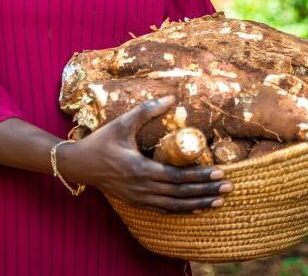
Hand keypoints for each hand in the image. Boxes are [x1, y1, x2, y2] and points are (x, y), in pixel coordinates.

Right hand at [57, 96, 232, 213]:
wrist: (78, 165)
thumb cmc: (100, 142)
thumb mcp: (122, 123)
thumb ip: (146, 111)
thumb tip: (171, 98)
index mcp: (139, 169)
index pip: (176, 177)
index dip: (199, 176)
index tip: (219, 172)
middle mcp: (141, 188)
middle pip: (180, 194)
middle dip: (206, 191)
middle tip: (229, 187)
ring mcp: (138, 198)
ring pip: (174, 206)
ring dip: (198, 204)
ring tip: (219, 200)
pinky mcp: (136, 202)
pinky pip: (163, 210)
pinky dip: (182, 210)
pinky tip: (197, 208)